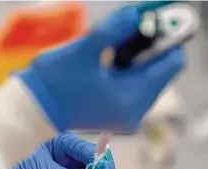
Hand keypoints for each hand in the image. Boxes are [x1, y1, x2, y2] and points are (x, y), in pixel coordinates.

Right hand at [15, 4, 183, 131]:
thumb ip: (114, 29)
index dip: (167, 37)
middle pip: (162, 70)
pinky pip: (135, 87)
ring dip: (137, 58)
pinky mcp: (119, 114)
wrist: (35, 109)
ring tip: (112, 48)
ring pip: (148, 78)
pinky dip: (128, 71)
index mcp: (132, 98)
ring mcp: (128, 115)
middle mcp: (136, 111)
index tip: (152, 21)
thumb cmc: (55, 82)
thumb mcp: (84, 49)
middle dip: (149, 46)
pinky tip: (108, 63)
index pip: (172, 62)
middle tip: (129, 30)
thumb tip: (136, 14)